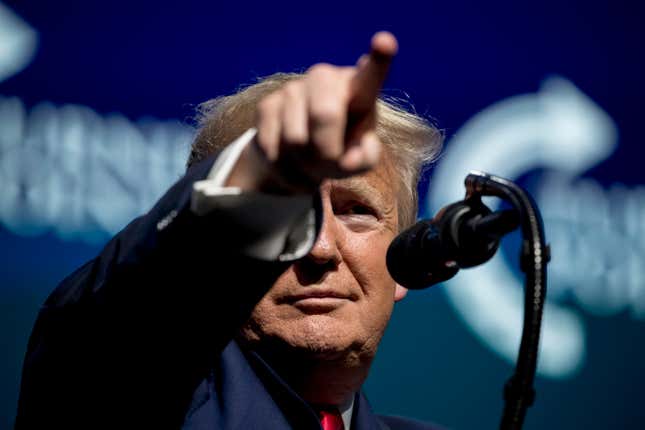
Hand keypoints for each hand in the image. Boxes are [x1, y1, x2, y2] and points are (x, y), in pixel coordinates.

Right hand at [226, 32, 397, 192]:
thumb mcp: (361, 158)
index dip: (379, 58)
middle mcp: (325, 78)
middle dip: (327, 151)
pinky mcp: (268, 105)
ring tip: (310, 159)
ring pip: (295, 139)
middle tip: (330, 163)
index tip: (385, 42)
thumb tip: (349, 160)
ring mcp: (294, 88)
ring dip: (303, 162)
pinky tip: (290, 157)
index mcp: (359, 89)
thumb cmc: (343, 150)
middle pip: (325, 115)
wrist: (303, 155)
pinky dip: (283, 165)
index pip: (371, 74)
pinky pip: (272, 146)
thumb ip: (365, 159)